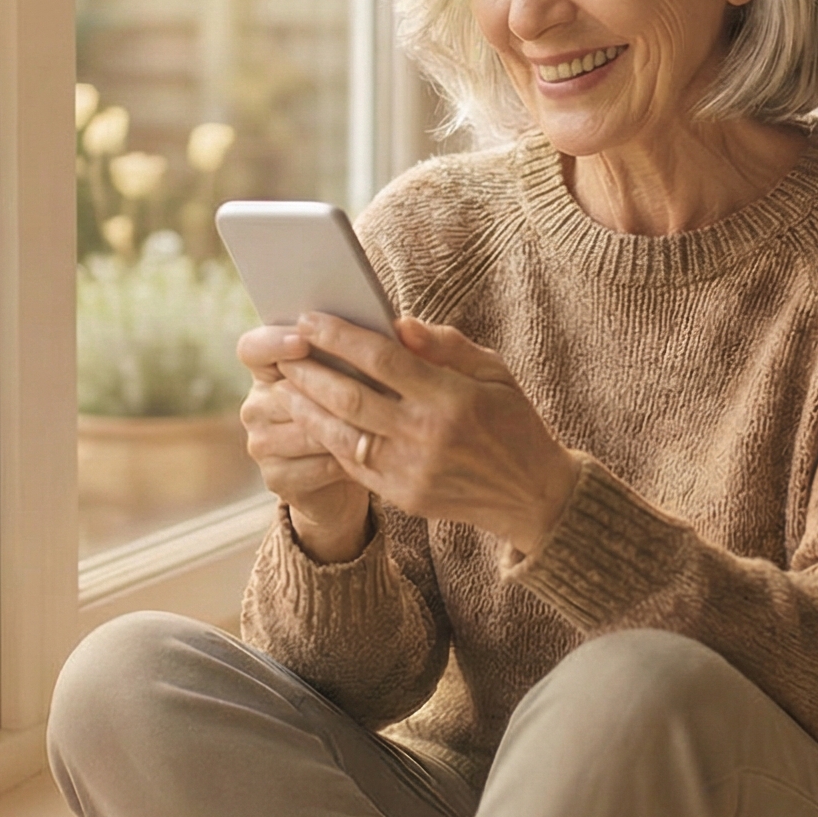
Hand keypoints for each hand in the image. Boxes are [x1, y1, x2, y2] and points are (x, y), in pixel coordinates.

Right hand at [237, 323, 371, 560]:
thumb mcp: (371, 372)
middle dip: (329, 388)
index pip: (253, 348)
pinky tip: (372, 456)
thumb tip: (407, 329)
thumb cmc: (364, 407)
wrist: (358, 471)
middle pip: (284, 391)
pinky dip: (347, 460)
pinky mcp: (277, 477)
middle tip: (370, 386)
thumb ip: (384, 347)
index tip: (303, 340)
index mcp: (270, 368)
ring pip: (305, 429)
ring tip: (382, 424)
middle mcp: (258, 403)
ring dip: (345, 426)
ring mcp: (262, 443)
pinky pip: (316, 464)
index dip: (273, 342)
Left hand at [276, 313, 580, 557]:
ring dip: (308, 406)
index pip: (383, 359)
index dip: (340, 337)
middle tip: (285, 349)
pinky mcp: (403, 497)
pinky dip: (328, 439)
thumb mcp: (495, 371)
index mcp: (452, 398)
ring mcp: (412, 471)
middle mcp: (427, 436)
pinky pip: (353, 465)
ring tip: (286, 383)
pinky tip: (312, 418)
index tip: (310, 318)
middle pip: (351, 396)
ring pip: (342, 434)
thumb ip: (446, 345)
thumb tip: (397, 323)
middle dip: (311, 369)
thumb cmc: (512, 422)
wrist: (532, 496)